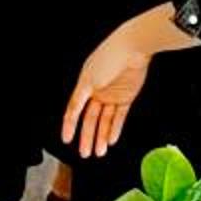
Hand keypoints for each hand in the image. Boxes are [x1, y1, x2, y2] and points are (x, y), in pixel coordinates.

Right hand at [61, 24, 157, 160]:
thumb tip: (70, 114)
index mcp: (84, 84)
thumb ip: (79, 99)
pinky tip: (112, 140)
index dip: (70, 126)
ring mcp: (112, 95)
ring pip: (104, 121)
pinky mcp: (126, 97)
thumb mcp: (88, 80)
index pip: (74, 110)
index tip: (67, 139)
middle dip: (87, 137)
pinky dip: (115, 129)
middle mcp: (97, 91)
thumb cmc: (109, 58)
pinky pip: (119, 117)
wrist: (134, 48)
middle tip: (85, 153)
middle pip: (90, 119)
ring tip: (99, 151)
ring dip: (101, 136)